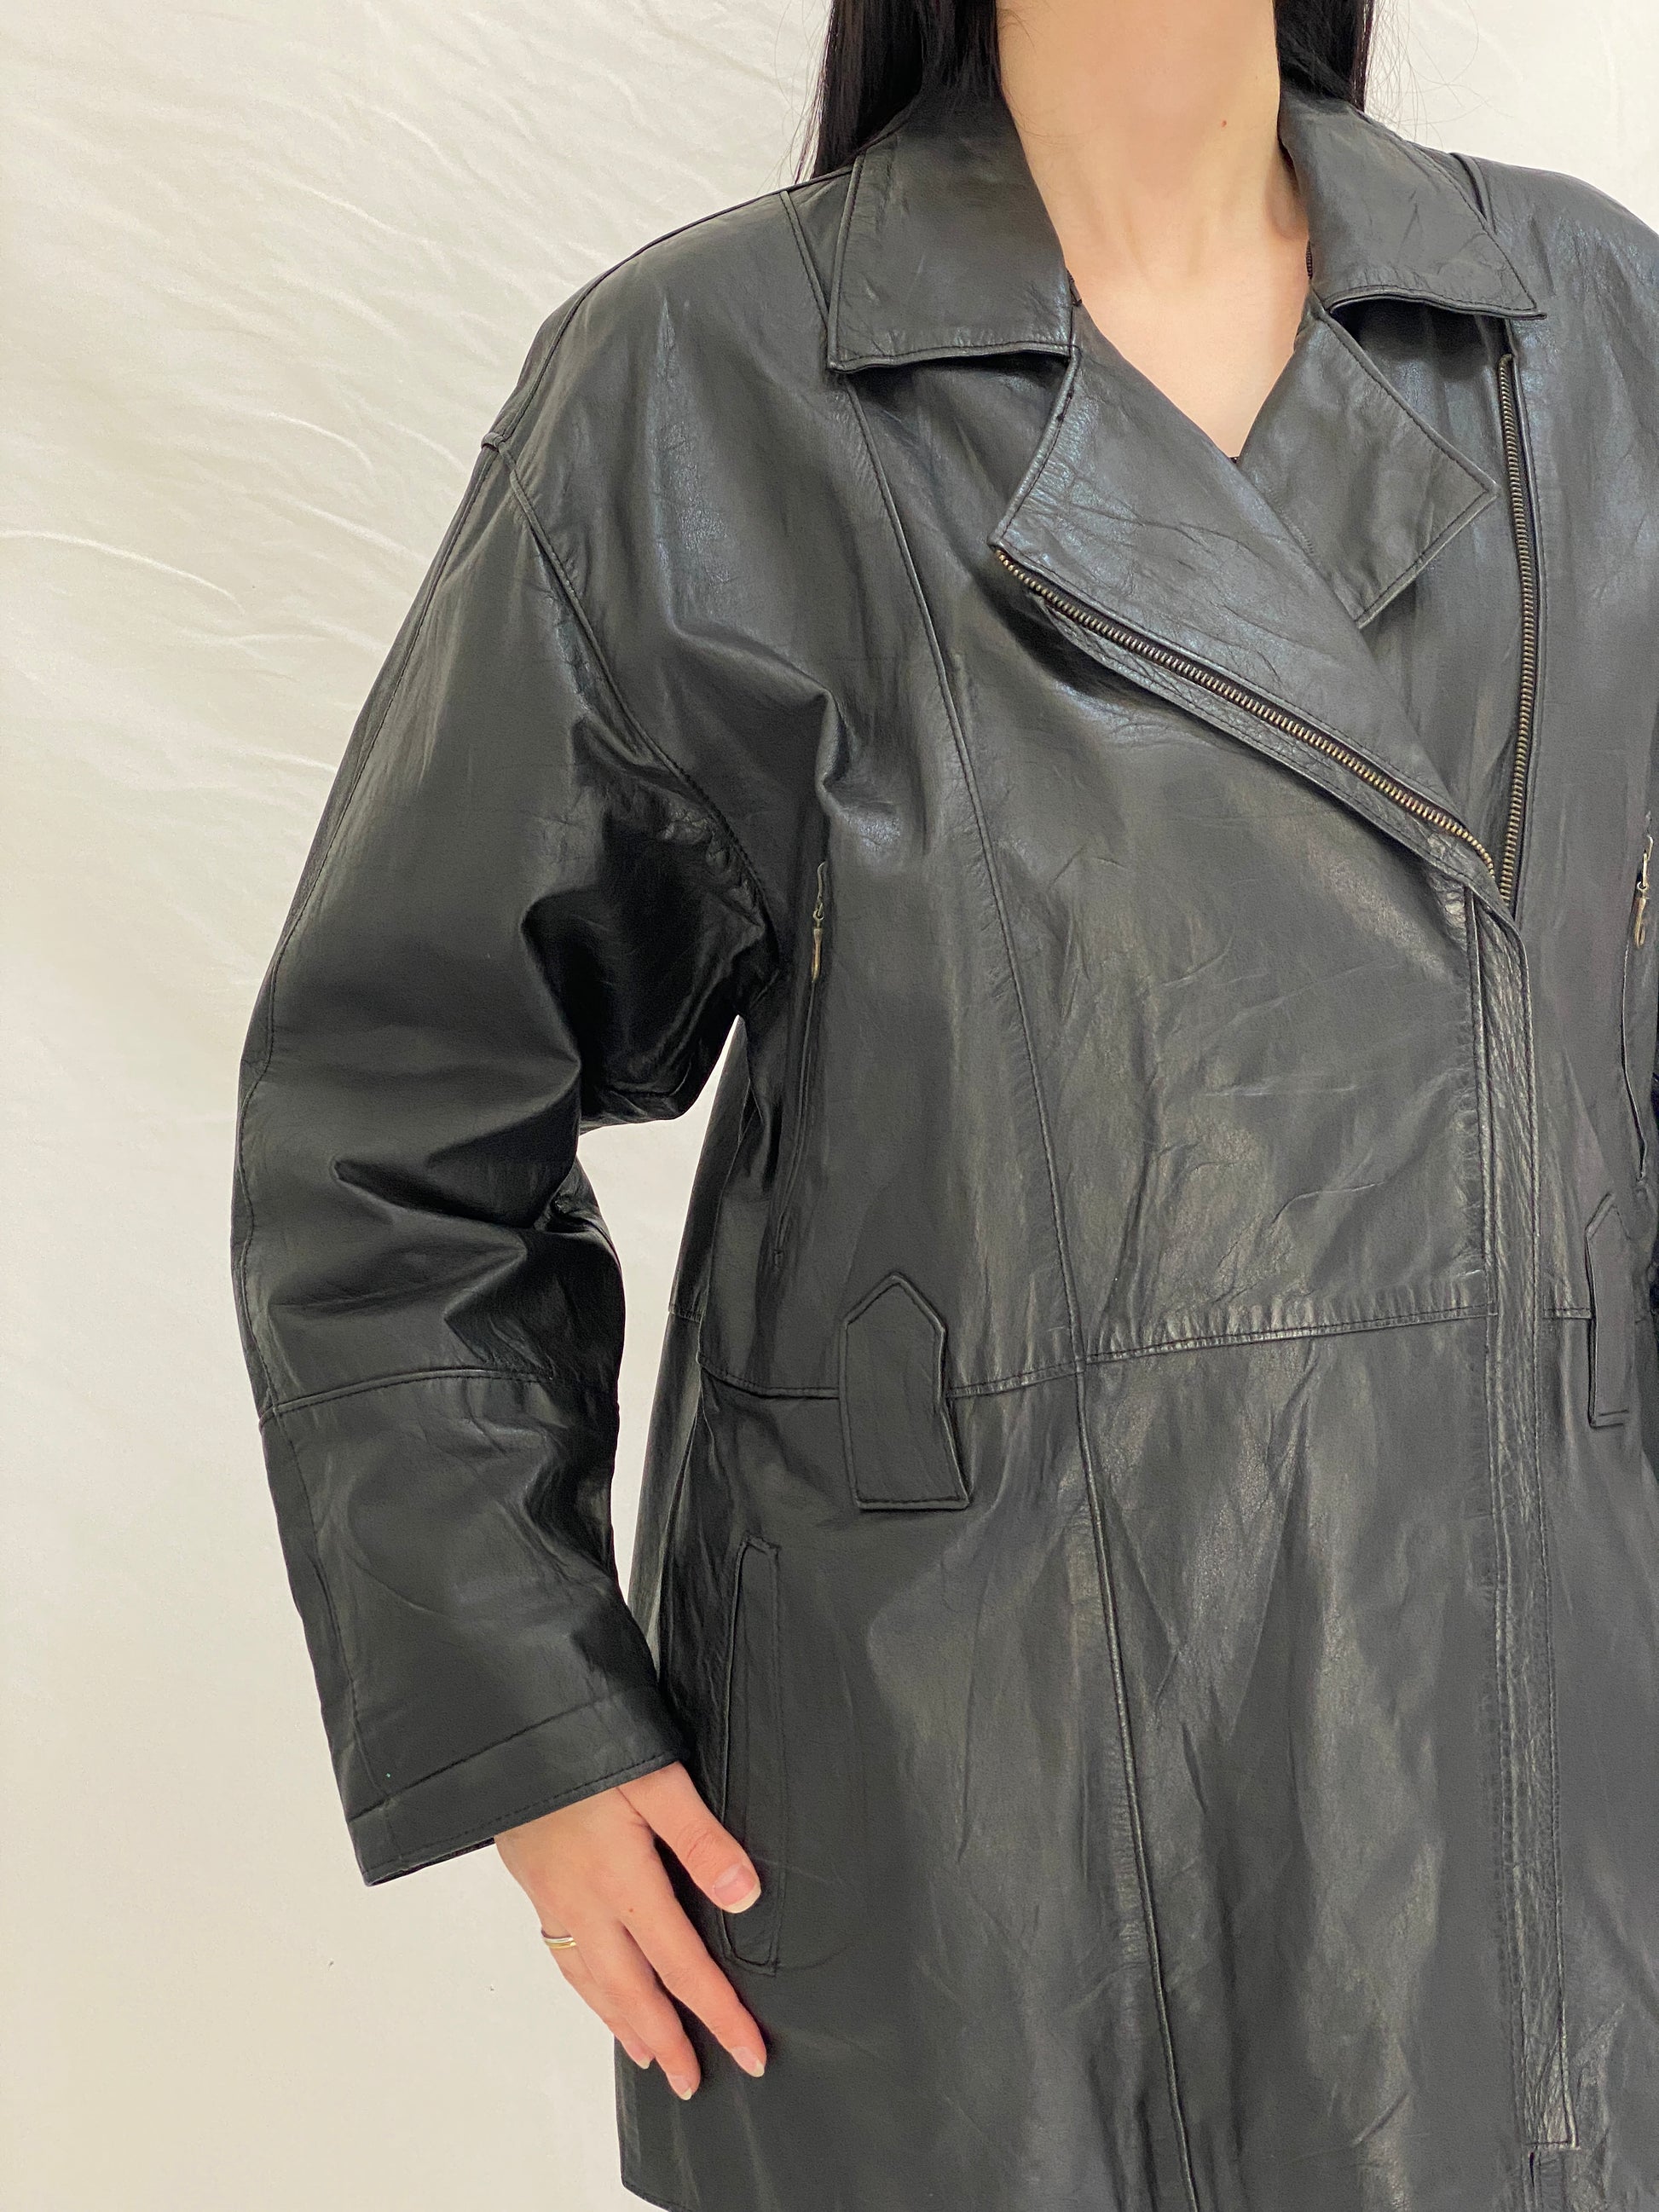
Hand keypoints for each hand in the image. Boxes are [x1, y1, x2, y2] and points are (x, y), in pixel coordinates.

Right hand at [495, 1760, 767, 2097]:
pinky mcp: (534, 1882)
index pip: (681, 1965)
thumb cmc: (583, 1744)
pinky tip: (595, 1992)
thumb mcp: (657, 1779)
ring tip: (648, 2055)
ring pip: (592, 1981)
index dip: (718, 2013)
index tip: (750, 2052)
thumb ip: (701, 1840)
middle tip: (693, 2082)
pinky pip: (563, 1956)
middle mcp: (585, 1903)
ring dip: (624, 2024)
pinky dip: (586, 1990)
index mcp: (622, 1882)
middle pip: (632, 1991)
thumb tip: (745, 1897)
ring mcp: (553, 1898)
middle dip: (667, 2040)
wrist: (506, 1730)